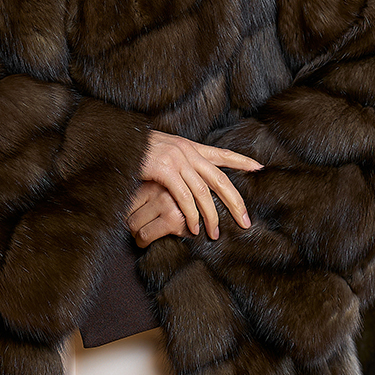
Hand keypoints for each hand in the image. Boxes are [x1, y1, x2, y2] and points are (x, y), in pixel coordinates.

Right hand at [132, 130, 262, 241]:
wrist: (116, 141)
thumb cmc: (136, 150)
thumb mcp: (163, 151)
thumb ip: (178, 161)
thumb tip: (188, 175)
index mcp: (189, 147)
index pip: (221, 154)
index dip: (241, 161)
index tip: (258, 167)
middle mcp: (187, 152)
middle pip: (220, 179)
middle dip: (234, 202)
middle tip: (245, 221)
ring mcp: (177, 160)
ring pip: (203, 193)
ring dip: (211, 216)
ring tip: (215, 234)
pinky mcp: (164, 170)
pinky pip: (184, 198)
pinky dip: (191, 215)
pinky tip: (193, 228)